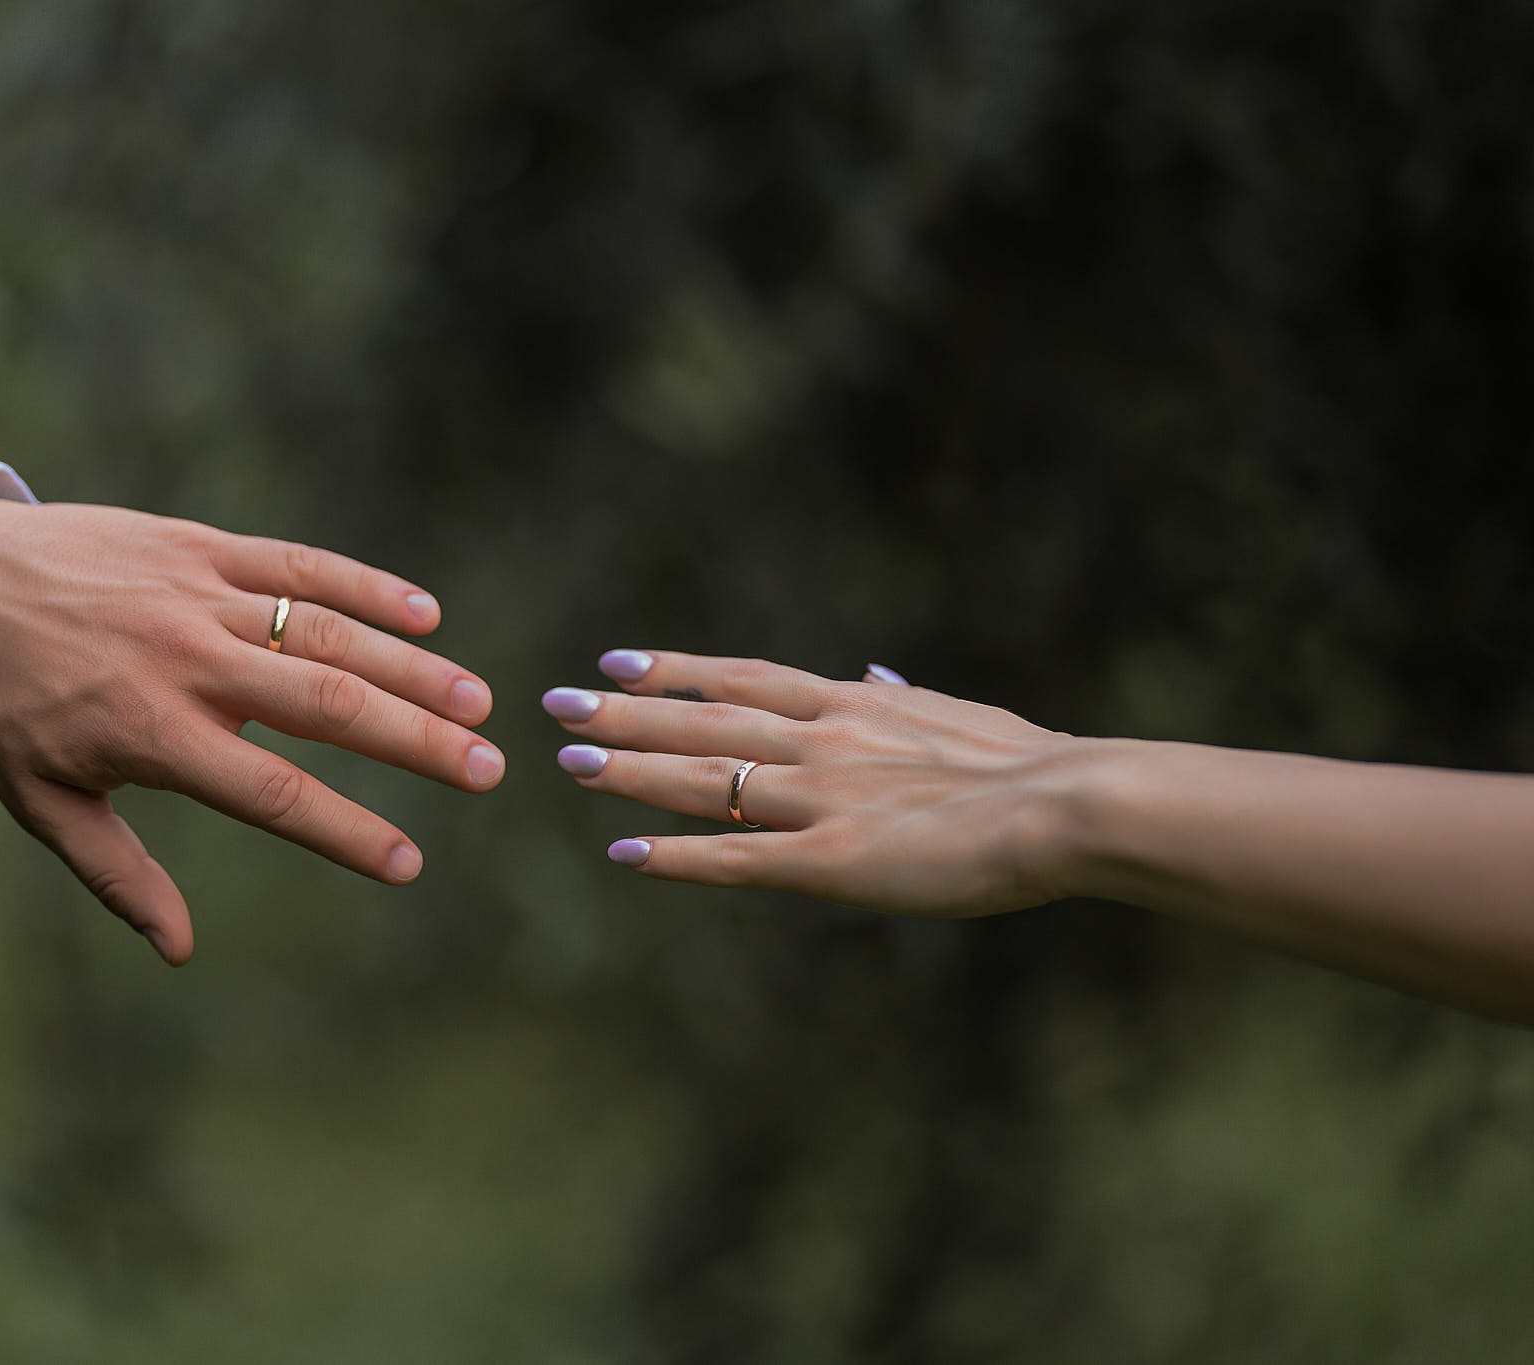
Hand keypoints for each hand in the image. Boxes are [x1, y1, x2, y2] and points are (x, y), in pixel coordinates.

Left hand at [0, 497, 503, 964]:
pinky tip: (425, 615)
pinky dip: (365, 584)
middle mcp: (185, 663)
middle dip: (417, 741)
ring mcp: (197, 597)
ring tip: (477, 702)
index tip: (409, 861)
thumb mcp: (44, 803)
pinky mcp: (200, 546)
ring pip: (326, 632)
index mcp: (152, 735)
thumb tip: (179, 950)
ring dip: (411, 669)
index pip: (272, 791)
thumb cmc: (1, 705)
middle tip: (486, 770)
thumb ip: (119, 875)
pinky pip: (297, 563)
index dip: (346, 830)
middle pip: (326, 706)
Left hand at [543, 651, 1075, 915]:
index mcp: (854, 706)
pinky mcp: (830, 860)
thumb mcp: (960, 713)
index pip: (743, 679)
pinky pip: (735, 858)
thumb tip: (878, 675)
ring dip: (632, 772)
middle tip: (559, 703)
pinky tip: (625, 853)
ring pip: (703, 782)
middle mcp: (822, 741)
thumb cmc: (1033, 764)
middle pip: (702, 723)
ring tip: (571, 765)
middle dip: (625, 715)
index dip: (676, 671)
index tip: (620, 662)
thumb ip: (906, 699)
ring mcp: (820, 799)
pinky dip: (675, 856)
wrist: (1068, 801)